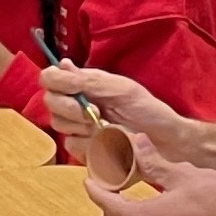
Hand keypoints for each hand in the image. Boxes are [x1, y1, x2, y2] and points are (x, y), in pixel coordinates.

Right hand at [38, 66, 215, 174]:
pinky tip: (110, 143)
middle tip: (95, 113)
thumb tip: (61, 65)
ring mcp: (79, 129)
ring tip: (110, 128)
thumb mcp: (121, 89)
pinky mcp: (85, 150)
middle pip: (51, 103)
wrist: (164, 142)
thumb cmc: (147, 111)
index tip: (75, 90)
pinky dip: (93, 144)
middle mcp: (77, 105)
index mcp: (84, 85)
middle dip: (72, 109)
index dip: (56, 83)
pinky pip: (75, 147)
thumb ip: (89, 80)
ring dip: (85, 127)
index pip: (50, 79)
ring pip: (61, 127)